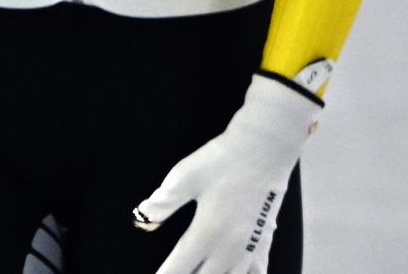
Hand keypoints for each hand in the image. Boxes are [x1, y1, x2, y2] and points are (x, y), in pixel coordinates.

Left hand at [134, 75, 318, 273]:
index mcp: (207, 233)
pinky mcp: (263, 241)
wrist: (266, 146)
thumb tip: (141, 217)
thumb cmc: (224, 158)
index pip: (177, 271)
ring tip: (199, 270)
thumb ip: (163, 202)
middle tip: (176, 271)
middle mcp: (229, 248)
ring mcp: (249, 248)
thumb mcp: (185, 175)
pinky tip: (232, 272)